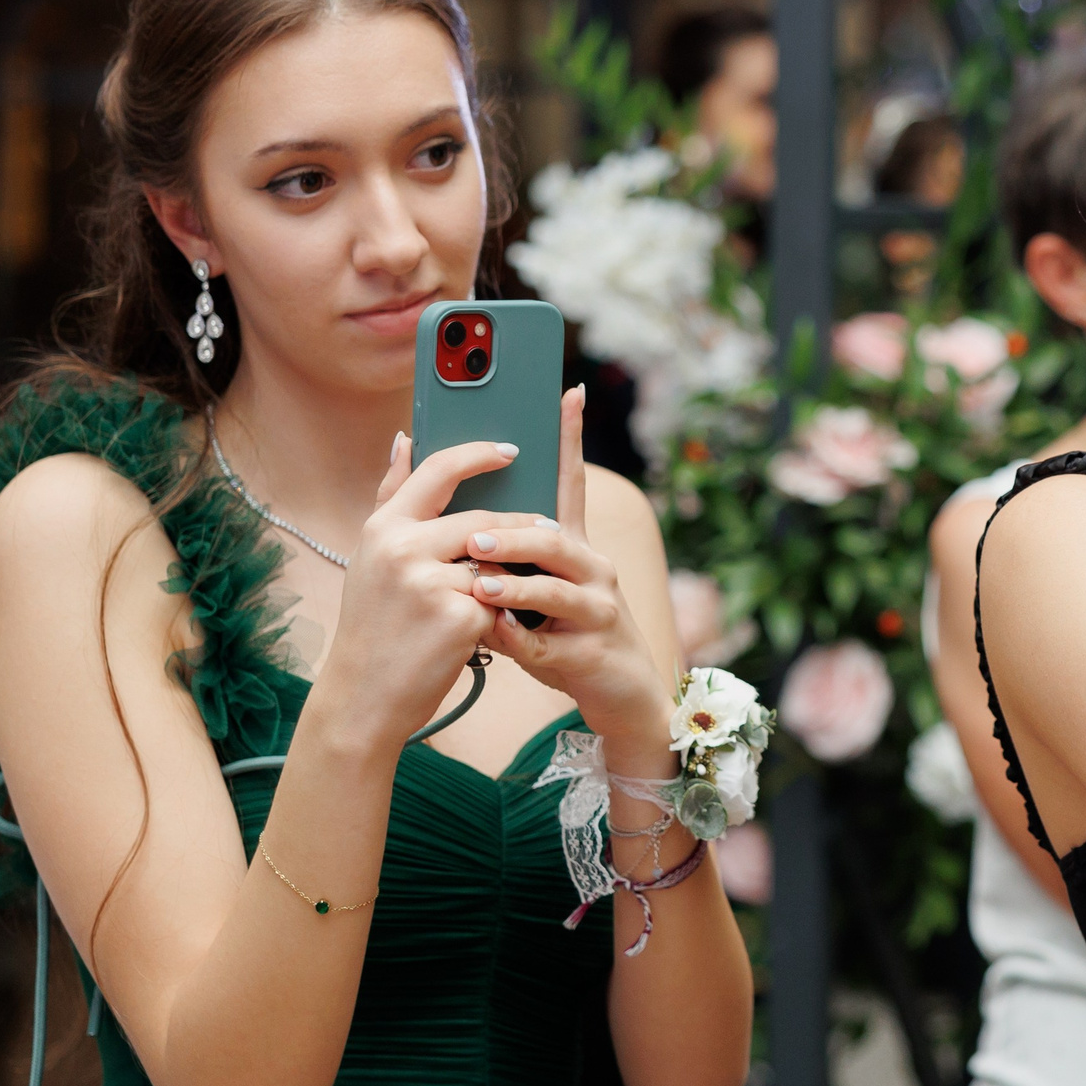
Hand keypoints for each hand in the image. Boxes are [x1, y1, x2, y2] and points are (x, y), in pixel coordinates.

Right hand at [314, 434, 521, 754]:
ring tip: (527, 577)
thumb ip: (393, 496)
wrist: (365, 695)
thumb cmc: (374, 624)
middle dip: (521, 525)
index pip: (438, 470)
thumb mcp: (372, 557)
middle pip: (484, 519)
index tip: (511, 449)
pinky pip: (501, 598)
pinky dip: (505, 607)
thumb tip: (406, 439)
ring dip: (515, 569)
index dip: (479, 454)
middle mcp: (403, 549)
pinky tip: (503, 621)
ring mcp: (432, 583)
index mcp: (383, 528)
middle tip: (547, 527)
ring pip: (498, 560)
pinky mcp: (461, 617)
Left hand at [461, 388, 672, 757]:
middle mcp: (594, 569)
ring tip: (478, 583)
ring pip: (554, 588)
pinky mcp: (592, 652)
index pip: (572, 482)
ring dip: (512, 584)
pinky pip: (544, 642)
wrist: (619, 694)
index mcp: (576, 547)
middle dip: (511, 532)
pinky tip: (490, 636)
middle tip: (472, 533)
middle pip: (555, 537)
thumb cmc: (566, 635)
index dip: (571, 437)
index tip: (568, 391)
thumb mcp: (536, 589)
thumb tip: (466, 518)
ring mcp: (598, 610)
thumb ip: (507, 554)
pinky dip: (513, 638)